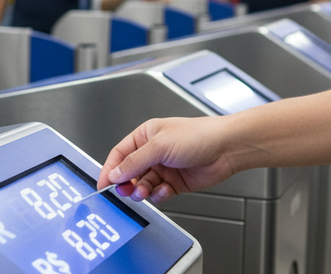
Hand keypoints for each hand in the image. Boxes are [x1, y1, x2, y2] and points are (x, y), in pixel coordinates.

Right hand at [97, 117, 235, 203]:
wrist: (226, 148)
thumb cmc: (198, 135)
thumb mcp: (159, 146)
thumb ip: (134, 162)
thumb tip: (115, 173)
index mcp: (145, 136)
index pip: (119, 154)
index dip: (110, 169)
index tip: (103, 185)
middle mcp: (153, 152)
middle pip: (130, 172)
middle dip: (127, 183)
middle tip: (126, 191)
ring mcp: (164, 168)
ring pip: (143, 185)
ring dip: (143, 191)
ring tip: (146, 192)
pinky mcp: (175, 182)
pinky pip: (159, 193)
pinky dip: (159, 195)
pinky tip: (165, 191)